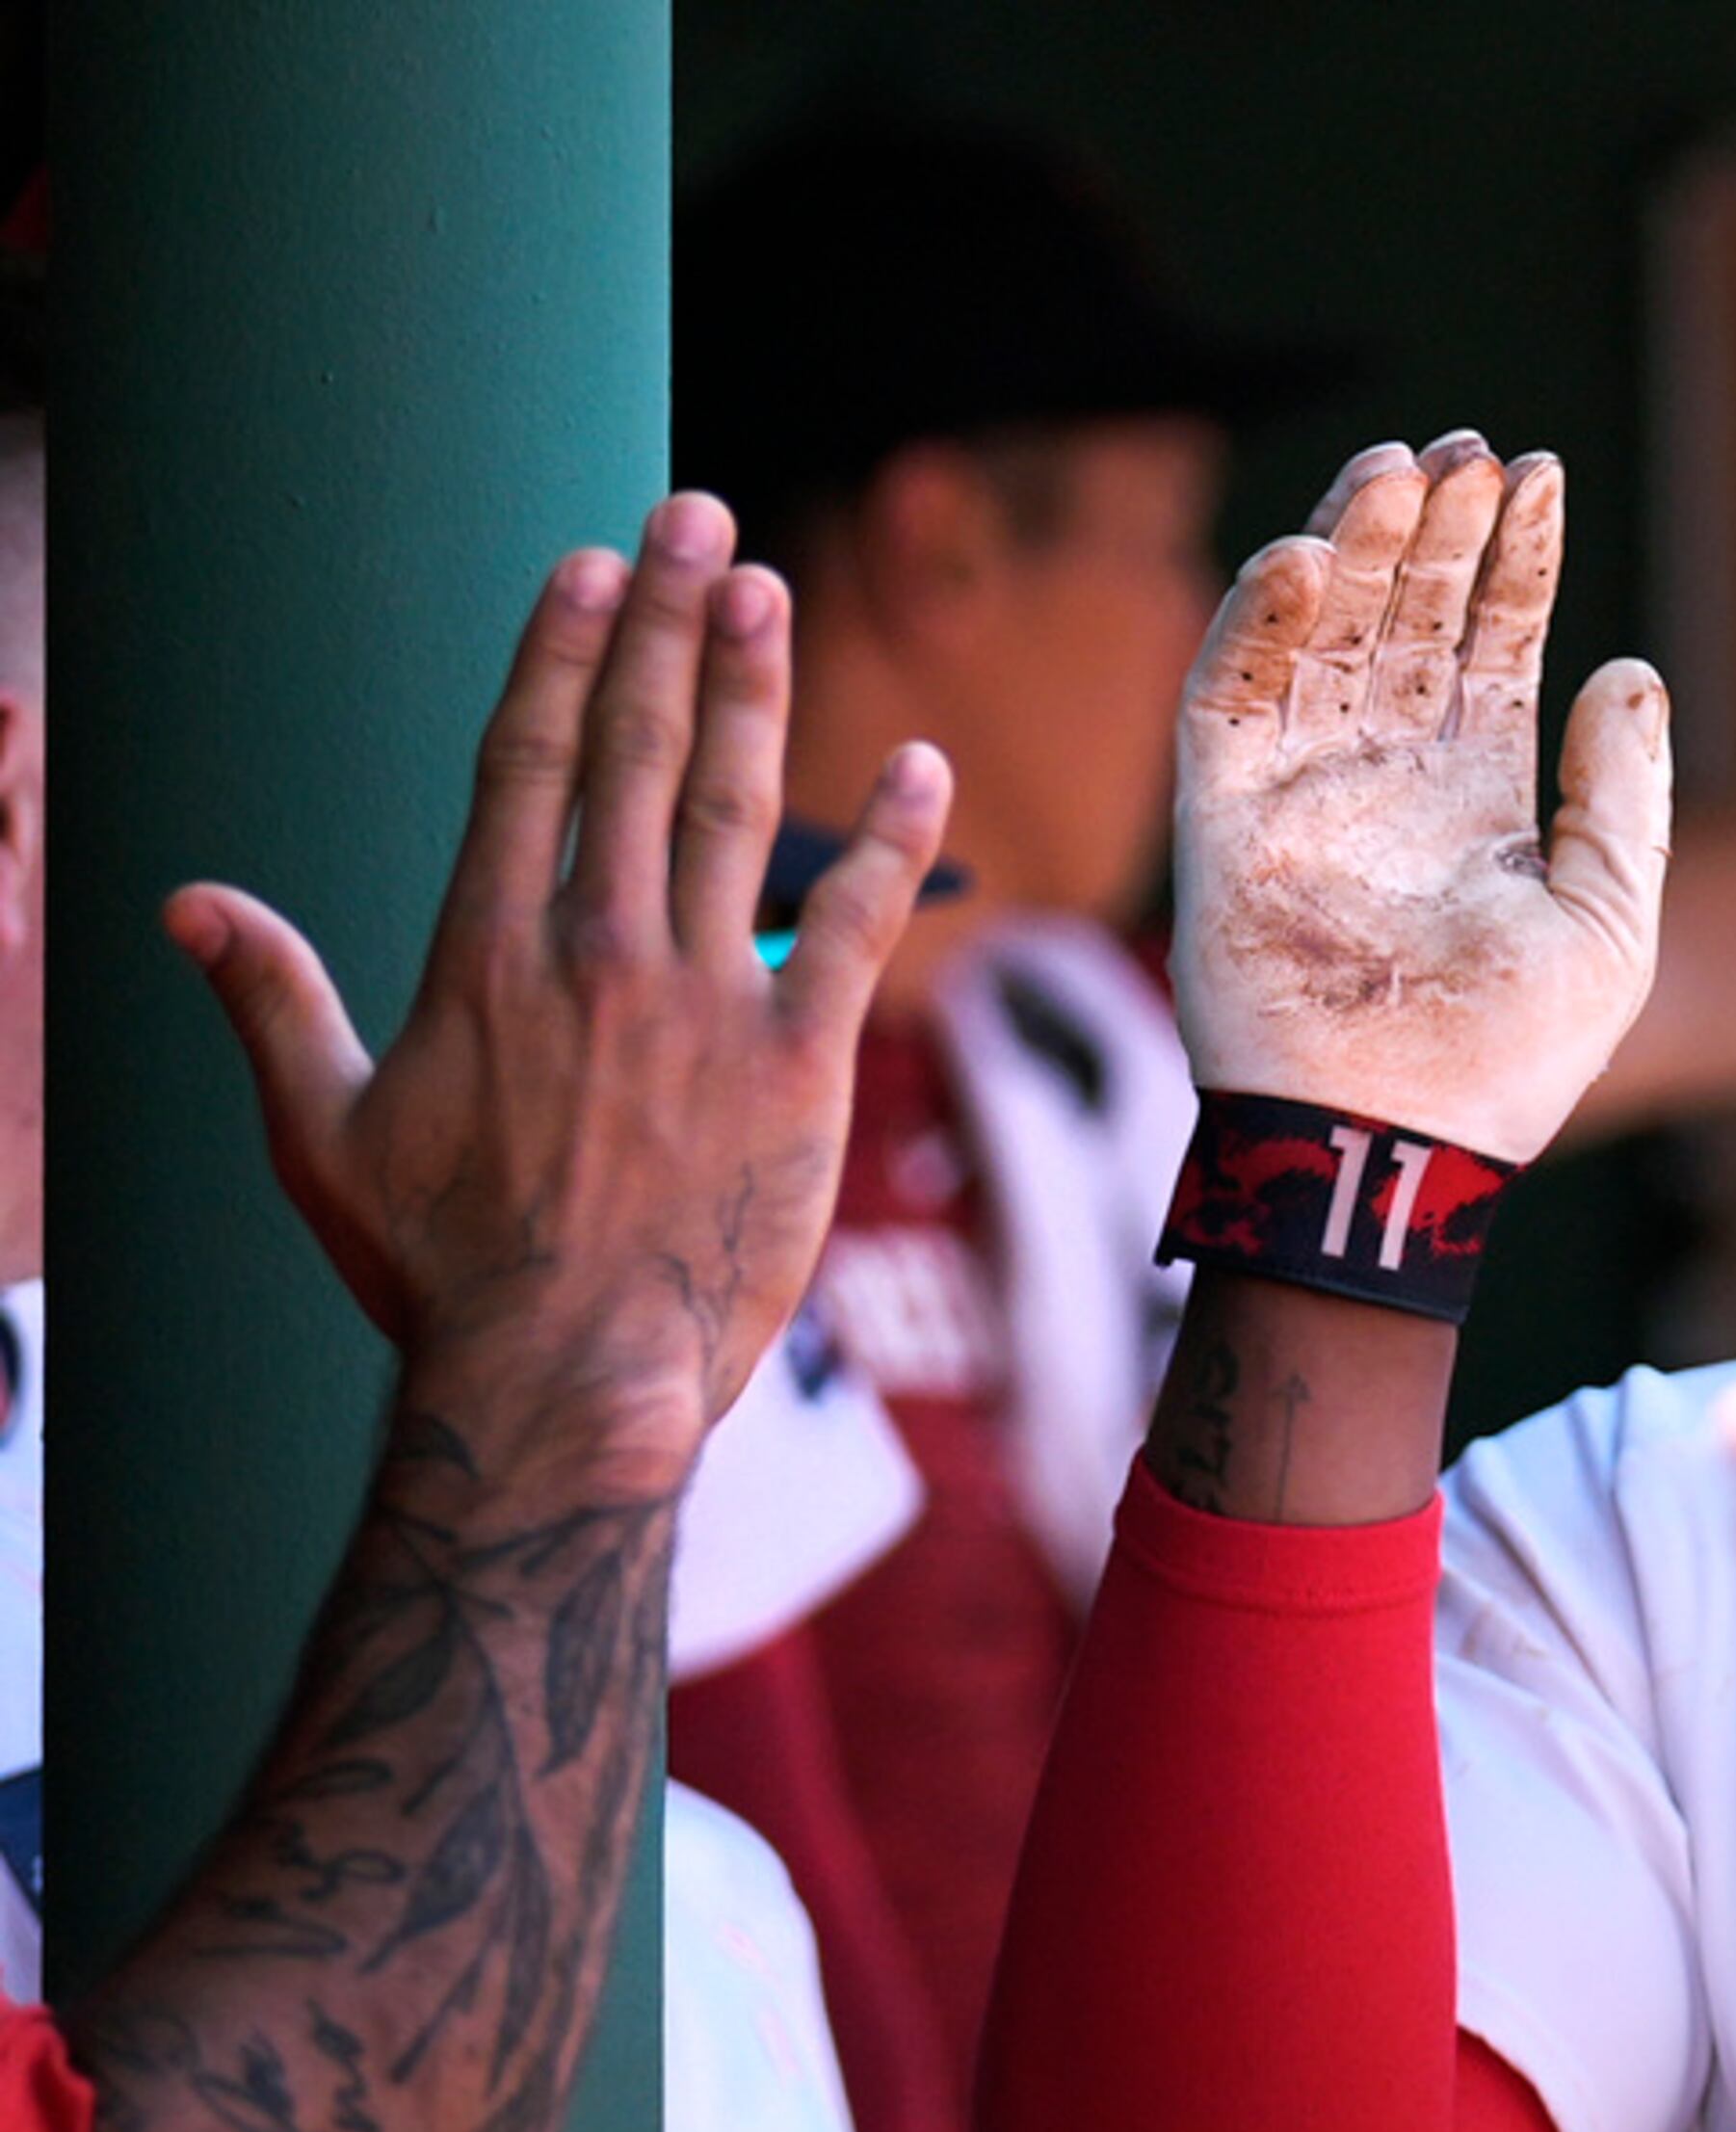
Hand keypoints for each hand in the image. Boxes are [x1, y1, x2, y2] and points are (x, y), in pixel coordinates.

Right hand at [166, 494, 948, 1474]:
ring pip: (734, 806)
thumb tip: (186, 906)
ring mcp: (704, 999)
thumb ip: (271, 1004)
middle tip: (697, 519)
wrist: (568, 1378)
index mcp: (487, 955)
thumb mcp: (325, 1134)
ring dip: (753, 686)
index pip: (527, 761)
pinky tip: (921, 762)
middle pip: (633, 749)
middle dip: (667, 622)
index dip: (562, 653)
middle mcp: (598, 951)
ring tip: (768, 585)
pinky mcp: (801, 1063)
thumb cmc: (442, 1272)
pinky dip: (894, 840)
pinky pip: (858, 924)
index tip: (589, 569)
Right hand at [1171, 432, 1670, 1160]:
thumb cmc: (1512, 1058)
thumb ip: (1624, 795)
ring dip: (1358, 546)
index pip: (1493, 645)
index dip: (1515, 560)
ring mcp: (1301, 792)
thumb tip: (1630, 669)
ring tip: (1402, 466)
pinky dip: (1261, 619)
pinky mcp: (1221, 819)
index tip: (1538, 472)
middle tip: (1467, 449)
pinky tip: (1312, 555)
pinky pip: (1229, 696)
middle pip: (1407, 617)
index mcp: (1478, 797)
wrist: (1393, 1145)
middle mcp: (1387, 779)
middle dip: (1437, 527)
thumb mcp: (1610, 919)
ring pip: (1323, 633)